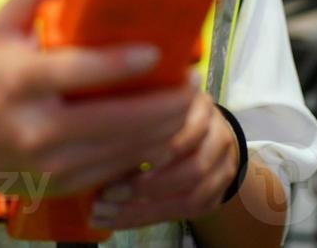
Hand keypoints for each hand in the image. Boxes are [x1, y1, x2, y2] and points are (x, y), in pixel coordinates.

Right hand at [0, 0, 196, 198]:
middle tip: (192, 82)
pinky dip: (145, 150)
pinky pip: (116, 169)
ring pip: (123, 148)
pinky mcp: (63, 185)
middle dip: (163, 104)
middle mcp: (37, 127)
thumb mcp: (0, 31)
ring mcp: (52, 163)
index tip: (156, 52)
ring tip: (187, 102)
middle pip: (114, 119)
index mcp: (21, 83)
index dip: (120, 64)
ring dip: (163, 127)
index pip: (77, 72)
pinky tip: (163, 130)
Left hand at [87, 90, 241, 230]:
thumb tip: (92, 130)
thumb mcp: (152, 99)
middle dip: (145, 187)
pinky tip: (121, 219)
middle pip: (191, 169)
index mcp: (200, 106)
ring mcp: (224, 168)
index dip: (152, 150)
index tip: (111, 160)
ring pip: (191, 197)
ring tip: (108, 212)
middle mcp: (220, 136)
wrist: (206, 133)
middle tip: (107, 194)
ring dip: (146, 209)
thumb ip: (135, 111)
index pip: (184, 132)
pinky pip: (187, 214)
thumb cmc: (165, 113)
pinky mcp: (218, 196)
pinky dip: (151, 218)